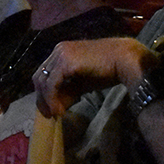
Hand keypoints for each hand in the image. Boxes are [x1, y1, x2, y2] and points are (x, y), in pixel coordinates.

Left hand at [32, 38, 155, 117]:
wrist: (124, 60)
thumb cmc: (108, 69)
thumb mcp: (83, 83)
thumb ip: (68, 91)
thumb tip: (56, 107)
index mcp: (61, 51)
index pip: (44, 73)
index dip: (44, 93)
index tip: (49, 109)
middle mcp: (58, 49)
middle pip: (39, 76)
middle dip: (42, 98)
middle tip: (49, 114)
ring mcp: (61, 54)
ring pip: (43, 81)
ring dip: (47, 100)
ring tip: (56, 113)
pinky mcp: (65, 62)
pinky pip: (51, 84)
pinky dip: (52, 99)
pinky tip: (59, 109)